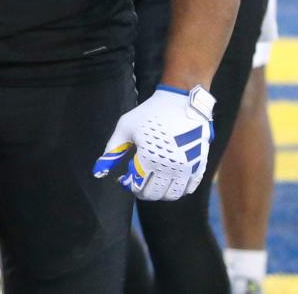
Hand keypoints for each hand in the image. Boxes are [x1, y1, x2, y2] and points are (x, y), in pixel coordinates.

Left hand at [92, 84, 215, 200]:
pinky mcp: (199, 165)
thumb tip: (98, 171)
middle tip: (137, 180)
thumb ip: (112, 150)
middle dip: (142, 190)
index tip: (124, 177)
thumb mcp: (125, 127)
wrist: (180, 101)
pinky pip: (189, 188)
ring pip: (172, 195)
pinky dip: (178, 188)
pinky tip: (169, 176)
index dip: (128, 184)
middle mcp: (170, 167)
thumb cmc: (149, 113)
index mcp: (149, 158)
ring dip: (160, 191)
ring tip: (153, 178)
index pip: (137, 187)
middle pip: (154, 194)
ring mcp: (187, 168)